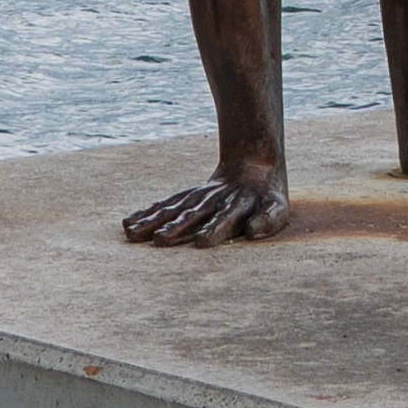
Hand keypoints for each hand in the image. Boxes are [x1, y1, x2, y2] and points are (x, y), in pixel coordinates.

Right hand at [123, 175, 291, 245]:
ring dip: (155, 221)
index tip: (200, 241)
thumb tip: (254, 231)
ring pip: (174, 208)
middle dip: (178, 227)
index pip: (225, 218)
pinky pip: (165, 204)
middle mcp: (214, 201)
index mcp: (237, 206)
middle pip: (194, 214)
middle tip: (161, 240)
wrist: (252, 165)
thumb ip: (269, 218)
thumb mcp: (277, 207)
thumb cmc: (266, 198)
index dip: (214, 229)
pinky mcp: (186, 196)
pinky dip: (148, 213)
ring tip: (134, 233)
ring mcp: (198, 197)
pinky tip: (129, 223)